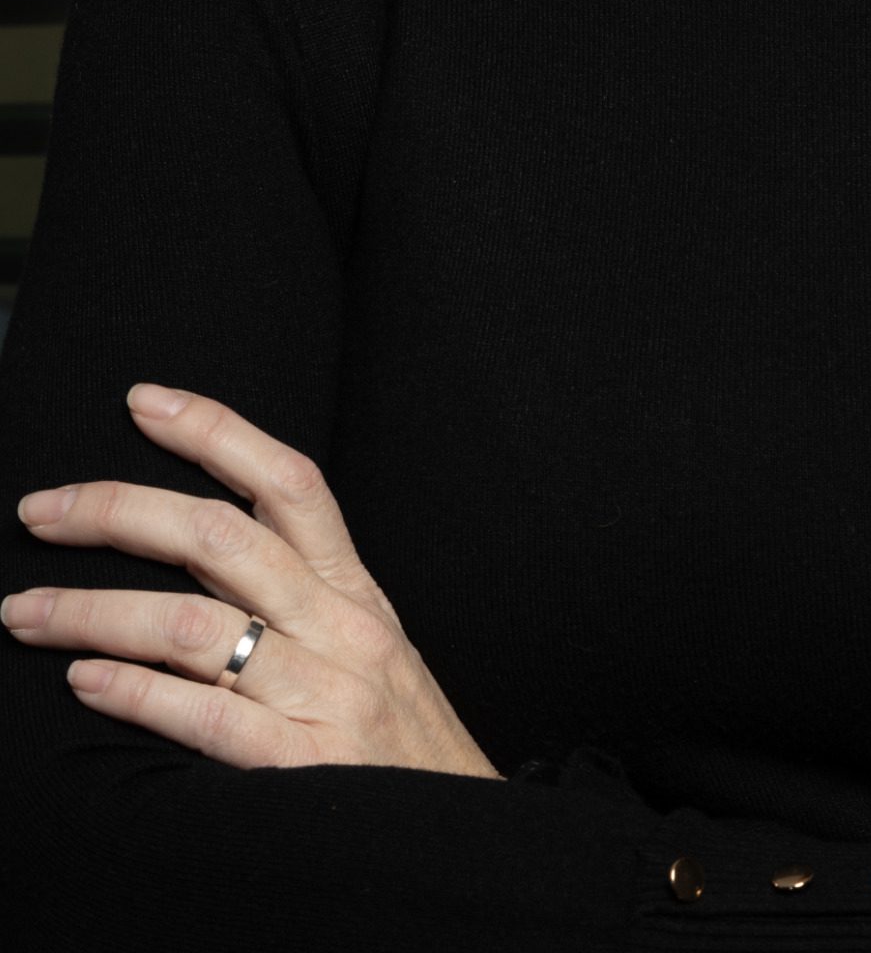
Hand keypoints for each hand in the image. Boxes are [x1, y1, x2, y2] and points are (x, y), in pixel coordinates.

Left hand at [4, 383, 501, 779]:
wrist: (461, 833)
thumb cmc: (402, 742)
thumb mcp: (370, 647)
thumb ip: (301, 600)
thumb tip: (198, 556)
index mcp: (355, 589)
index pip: (288, 482)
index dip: (215, 432)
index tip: (143, 402)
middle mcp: (340, 626)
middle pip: (221, 538)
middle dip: (119, 512)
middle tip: (42, 509)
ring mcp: (323, 693)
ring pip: (195, 625)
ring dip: (95, 612)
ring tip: (28, 612)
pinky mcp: (302, 765)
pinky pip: (206, 716)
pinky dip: (136, 693)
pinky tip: (83, 680)